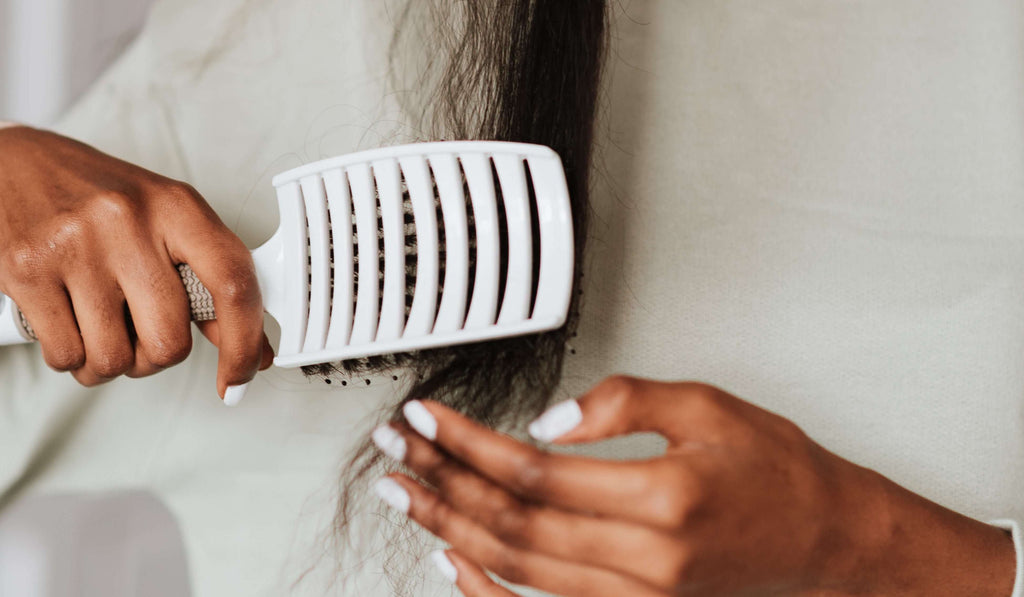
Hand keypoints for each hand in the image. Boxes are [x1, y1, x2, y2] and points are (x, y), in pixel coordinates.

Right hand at [0, 125, 271, 397]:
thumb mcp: (164, 218)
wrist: (13, 161)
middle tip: (141, 338)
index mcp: (176, 206)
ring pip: (114, 358)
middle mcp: (128, 222)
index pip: (234, 282)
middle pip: (169, 341)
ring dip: (109, 362)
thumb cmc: (96, 194)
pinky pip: (66, 355)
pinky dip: (70, 356)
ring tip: (100, 328)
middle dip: (155, 358)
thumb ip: (209, 279)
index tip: (239, 376)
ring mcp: (75, 246)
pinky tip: (68, 323)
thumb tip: (254, 347)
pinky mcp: (26, 270)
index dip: (244, 342)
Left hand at [372, 376, 1016, 595]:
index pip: (534, 471)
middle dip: (442, 482)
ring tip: (405, 493)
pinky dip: (487, 586)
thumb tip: (549, 416)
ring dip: (449, 528)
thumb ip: (626, 401)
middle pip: (511, 523)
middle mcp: (645, 559)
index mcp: (663, 497)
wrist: (821, 536)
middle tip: (397, 449)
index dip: (469, 443)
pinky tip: (452, 558)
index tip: (429, 418)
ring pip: (515, 568)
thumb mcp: (709, 405)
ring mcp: (637, 595)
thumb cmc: (772, 467)